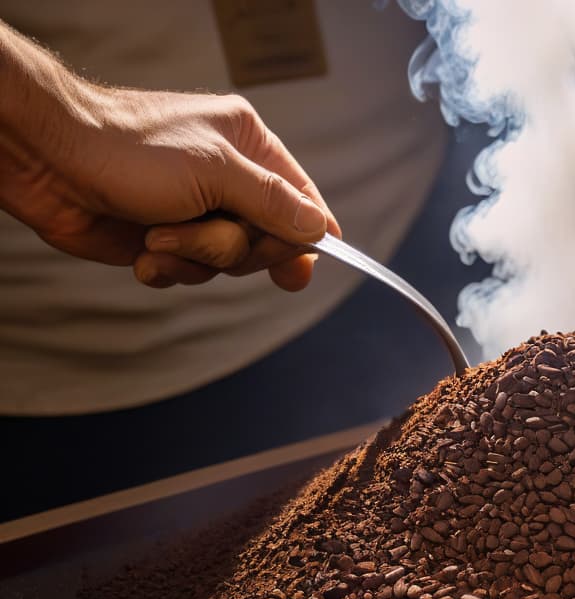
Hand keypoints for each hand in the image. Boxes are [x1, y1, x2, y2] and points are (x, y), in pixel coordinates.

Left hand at [0, 23, 337, 290]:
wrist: (49, 162)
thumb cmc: (131, 151)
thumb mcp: (217, 172)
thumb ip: (275, 203)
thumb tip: (319, 229)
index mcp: (248, 146)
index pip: (301, 198)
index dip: (307, 236)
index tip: (302, 270)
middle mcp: (227, 179)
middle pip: (267, 239)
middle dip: (232, 247)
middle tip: (203, 232)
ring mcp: (196, 210)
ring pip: (226, 261)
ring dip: (192, 256)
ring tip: (157, 236)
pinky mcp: (166, 238)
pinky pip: (190, 272)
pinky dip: (167, 268)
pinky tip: (144, 252)